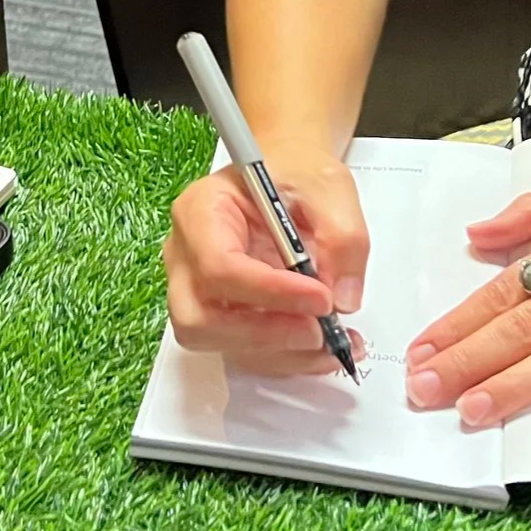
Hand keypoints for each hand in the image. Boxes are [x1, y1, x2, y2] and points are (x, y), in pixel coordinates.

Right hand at [163, 140, 369, 377]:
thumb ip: (344, 236)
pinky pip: (244, 350)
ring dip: (281, 353)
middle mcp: (187, 256)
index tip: (321, 298)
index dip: (269, 291)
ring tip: (336, 343)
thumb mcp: (330, 186)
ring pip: (220, 344)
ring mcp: (198, 290)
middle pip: (199, 318)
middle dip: (263, 334)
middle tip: (320, 330)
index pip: (218, 265)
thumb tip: (343, 298)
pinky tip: (326, 346)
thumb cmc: (297, 174)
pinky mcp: (222, 315)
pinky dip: (287, 356)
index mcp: (201, 210)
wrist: (291, 179)